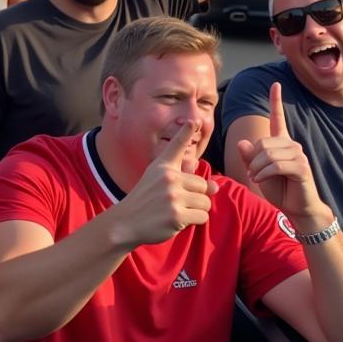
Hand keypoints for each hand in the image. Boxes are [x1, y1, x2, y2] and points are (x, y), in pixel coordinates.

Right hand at [112, 121, 216, 248]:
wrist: (126, 221)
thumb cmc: (146, 200)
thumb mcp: (158, 182)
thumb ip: (186, 179)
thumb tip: (216, 185)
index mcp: (163, 167)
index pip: (176, 146)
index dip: (185, 132)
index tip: (193, 120)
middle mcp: (168, 178)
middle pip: (204, 185)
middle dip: (197, 196)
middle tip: (176, 202)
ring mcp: (172, 197)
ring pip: (205, 202)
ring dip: (197, 210)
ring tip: (176, 211)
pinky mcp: (177, 215)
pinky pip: (203, 217)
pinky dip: (194, 221)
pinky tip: (177, 221)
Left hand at [237, 82, 325, 219]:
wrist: (295, 208)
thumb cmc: (276, 188)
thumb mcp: (256, 170)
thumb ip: (248, 157)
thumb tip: (242, 142)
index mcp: (280, 142)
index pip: (278, 117)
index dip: (276, 100)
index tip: (275, 84)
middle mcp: (291, 144)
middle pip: (261, 142)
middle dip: (251, 160)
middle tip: (252, 172)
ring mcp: (298, 155)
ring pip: (267, 154)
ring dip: (256, 168)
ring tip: (256, 177)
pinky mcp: (301, 167)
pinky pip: (275, 165)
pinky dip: (263, 173)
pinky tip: (261, 180)